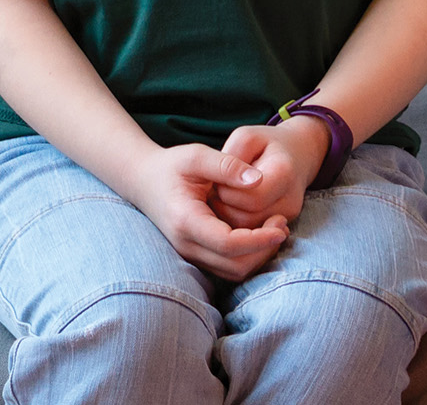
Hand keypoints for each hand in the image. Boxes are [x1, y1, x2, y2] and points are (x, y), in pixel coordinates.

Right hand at [126, 142, 290, 281]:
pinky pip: (228, 267)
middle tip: (282, 224)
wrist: (144, 181)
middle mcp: (186, 245)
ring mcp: (190, 254)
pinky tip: (261, 234)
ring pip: (233, 271)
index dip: (258, 239)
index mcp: (186, 221)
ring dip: (259, 256)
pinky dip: (249, 256)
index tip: (280, 226)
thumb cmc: (172, 166)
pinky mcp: (197, 256)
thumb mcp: (197, 155)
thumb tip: (258, 180)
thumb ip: (226, 165)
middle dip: (263, 249)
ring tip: (276, 228)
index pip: (227, 244)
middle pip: (234, 265)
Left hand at [211, 115, 326, 231]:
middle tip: (219, 186)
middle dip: (224, 205)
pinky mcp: (280, 227)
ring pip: (245, 231)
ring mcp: (287, 217)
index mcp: (284, 173)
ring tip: (226, 193)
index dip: (227, 191)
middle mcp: (290, 201)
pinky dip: (236, 221)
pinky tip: (234, 203)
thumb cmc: (265, 144)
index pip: (250, 199)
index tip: (220, 177)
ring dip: (227, 215)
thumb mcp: (245, 138)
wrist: (296, 154)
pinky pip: (250, 233)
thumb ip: (230, 160)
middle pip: (245, 220)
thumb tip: (223, 187)